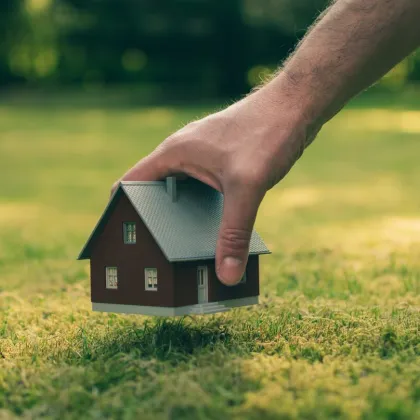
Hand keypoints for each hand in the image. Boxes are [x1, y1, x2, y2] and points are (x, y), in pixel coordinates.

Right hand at [112, 82, 315, 284]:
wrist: (295, 107)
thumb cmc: (266, 133)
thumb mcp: (247, 187)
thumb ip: (234, 233)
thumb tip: (227, 275)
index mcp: (174, 153)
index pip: (129, 184)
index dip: (119, 212)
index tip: (119, 241)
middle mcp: (182, 154)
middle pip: (154, 193)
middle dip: (151, 222)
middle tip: (153, 256)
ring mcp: (201, 158)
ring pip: (179, 193)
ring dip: (178, 218)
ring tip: (179, 250)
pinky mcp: (219, 162)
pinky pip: (200, 191)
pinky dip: (200, 211)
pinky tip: (210, 231)